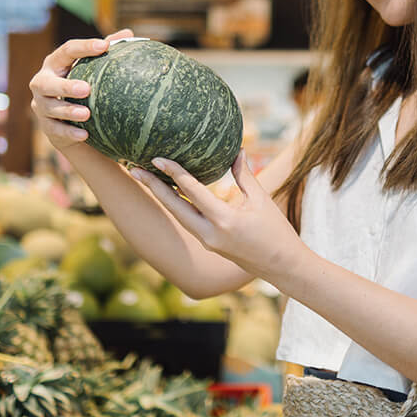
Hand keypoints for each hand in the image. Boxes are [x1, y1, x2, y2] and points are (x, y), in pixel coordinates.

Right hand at [29, 29, 132, 151]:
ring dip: (68, 111)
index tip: (104, 46)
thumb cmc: (85, 86)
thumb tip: (129, 33)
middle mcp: (42, 82)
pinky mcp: (46, 126)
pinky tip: (85, 135)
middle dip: (65, 86)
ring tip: (87, 114)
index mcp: (56, 63)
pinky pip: (56, 130)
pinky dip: (69, 133)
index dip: (84, 47)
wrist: (72, 121)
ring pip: (50, 108)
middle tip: (86, 89)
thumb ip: (108, 49)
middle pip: (46, 83)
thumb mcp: (94, 69)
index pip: (66, 51)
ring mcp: (41, 105)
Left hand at [130, 151, 305, 281]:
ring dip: (160, 196)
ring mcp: (207, 241)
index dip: (174, 173)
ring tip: (144, 177)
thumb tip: (236, 150)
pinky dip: (177, 205)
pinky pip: (187, 221)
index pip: (193, 192)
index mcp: (225, 220)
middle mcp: (210, 234)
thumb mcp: (262, 200)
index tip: (157, 158)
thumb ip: (245, 175)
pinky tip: (168, 191)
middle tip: (133, 167)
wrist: (282, 266)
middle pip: (174, 207)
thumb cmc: (276, 231)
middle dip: (152, 187)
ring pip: (177, 215)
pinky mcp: (208, 244)